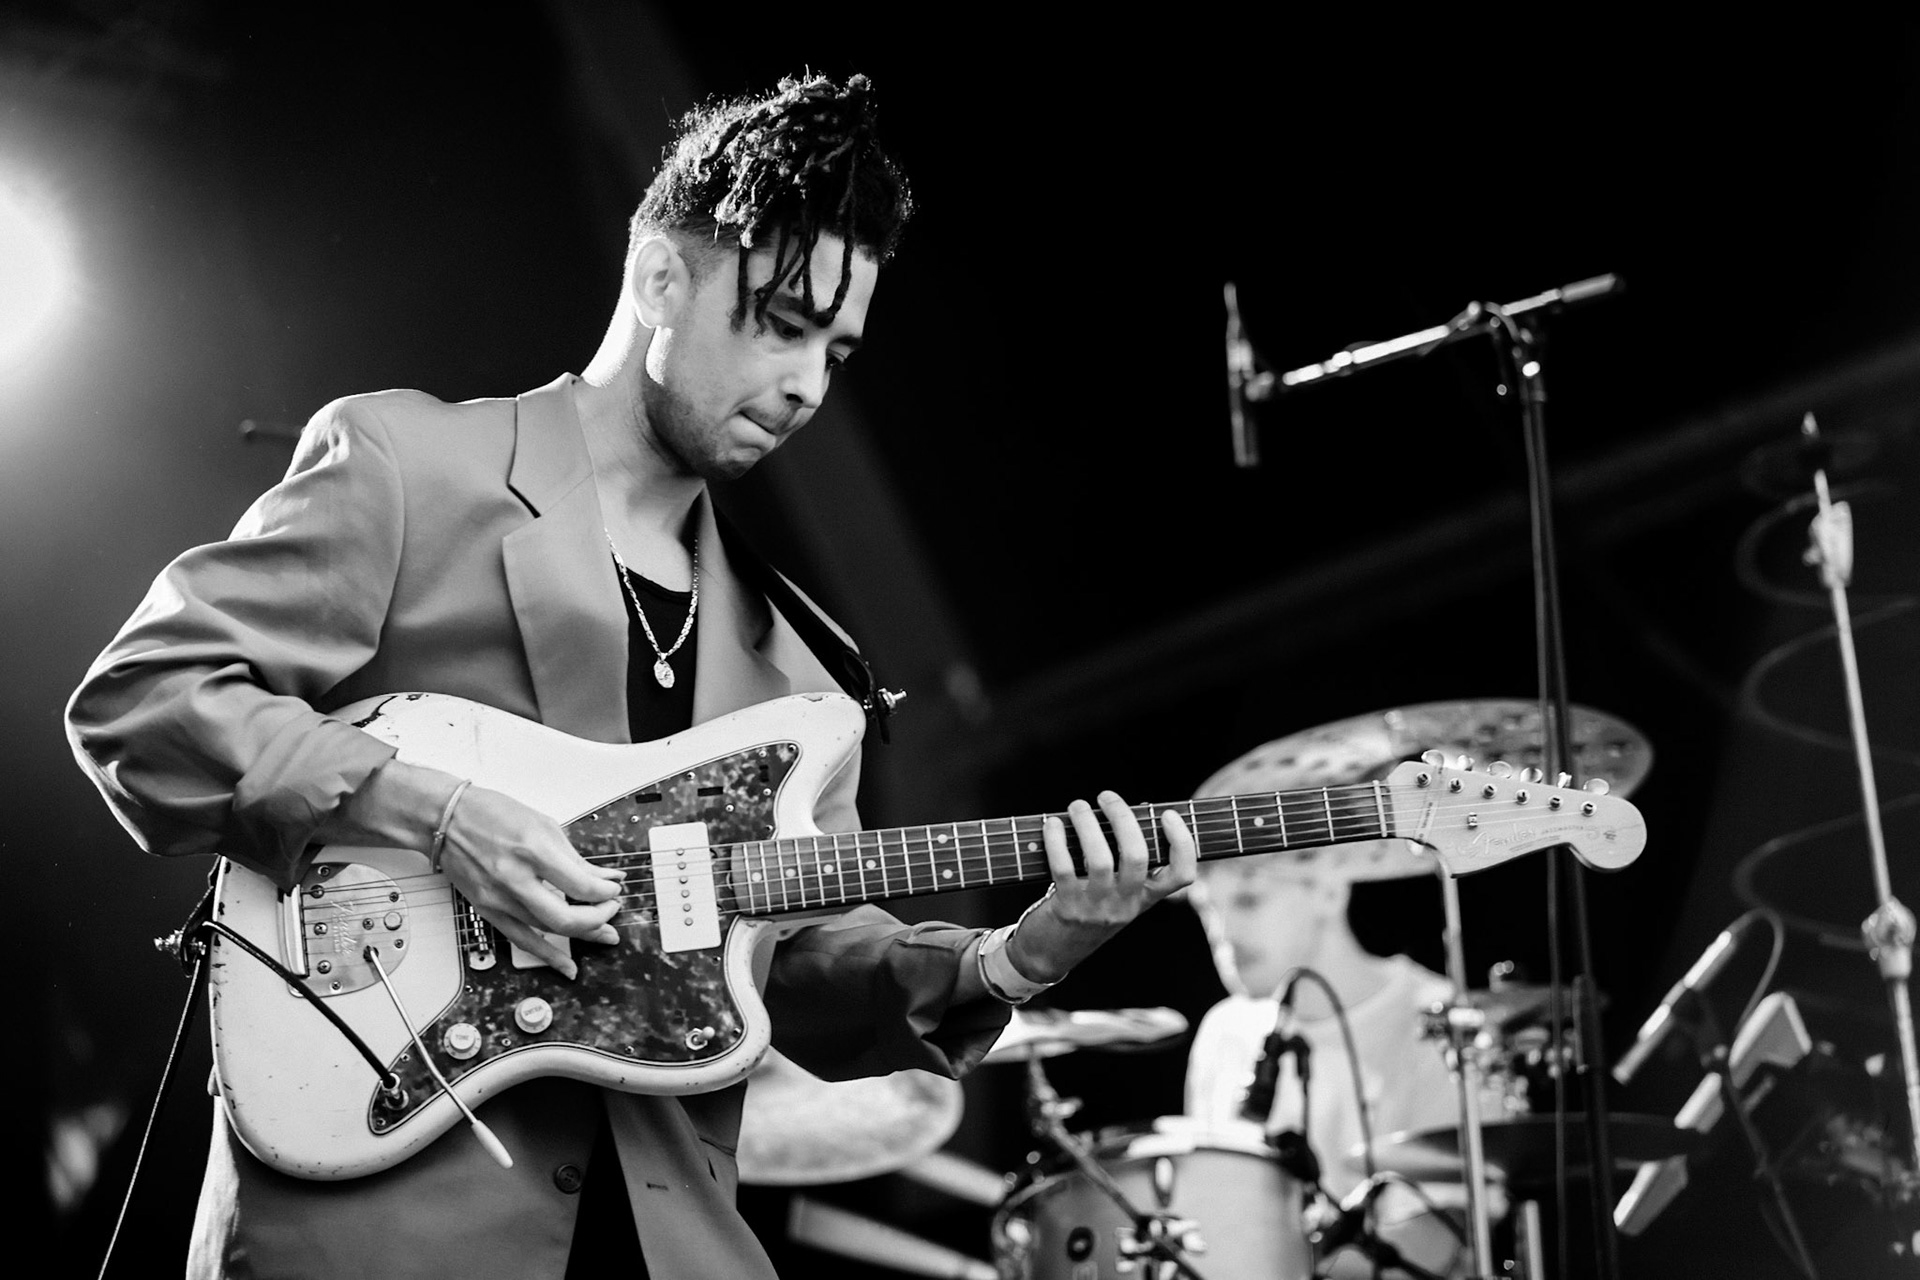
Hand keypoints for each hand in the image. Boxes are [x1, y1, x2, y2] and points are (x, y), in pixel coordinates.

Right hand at [437, 784, 625, 978]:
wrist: (444, 819)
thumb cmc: (490, 813)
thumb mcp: (543, 825)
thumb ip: (575, 858)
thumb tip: (604, 877)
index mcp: (533, 850)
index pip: (581, 886)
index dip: (605, 892)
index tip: (613, 888)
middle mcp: (515, 878)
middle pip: (567, 918)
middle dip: (599, 918)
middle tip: (611, 910)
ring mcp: (499, 898)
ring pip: (549, 931)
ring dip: (582, 934)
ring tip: (602, 933)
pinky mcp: (489, 910)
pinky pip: (522, 940)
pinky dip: (548, 956)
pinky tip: (566, 965)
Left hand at [1010, 790, 1195, 981]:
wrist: (1052, 953)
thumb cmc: (1086, 909)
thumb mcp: (1116, 892)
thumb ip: (1124, 860)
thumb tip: (1121, 811)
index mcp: (1146, 898)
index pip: (1182, 875)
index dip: (1182, 843)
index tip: (1169, 814)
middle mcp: (1126, 905)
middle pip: (1137, 857)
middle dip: (1122, 818)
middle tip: (1106, 797)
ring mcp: (1098, 909)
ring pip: (1100, 860)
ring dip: (1087, 825)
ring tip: (1078, 806)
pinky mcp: (1067, 909)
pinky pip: (1064, 868)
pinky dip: (1057, 842)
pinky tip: (1052, 825)